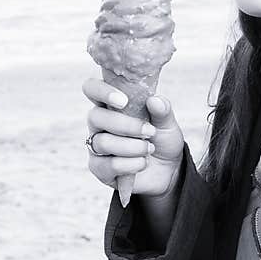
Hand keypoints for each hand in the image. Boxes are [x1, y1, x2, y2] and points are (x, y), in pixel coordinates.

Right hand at [82, 77, 184, 198]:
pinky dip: (130, 164)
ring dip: (131, 147)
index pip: (92, 89)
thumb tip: (154, 100)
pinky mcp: (99, 168)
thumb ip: (162, 111)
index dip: (101, 91)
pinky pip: (107, 165)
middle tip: (150, 131)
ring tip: (149, 149)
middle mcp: (99, 124)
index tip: (123, 100)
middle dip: (125, 125)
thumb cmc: (161, 140)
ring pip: (102, 142)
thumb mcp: (167, 124)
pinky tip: (142, 163)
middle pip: (95, 117)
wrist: (168, 170)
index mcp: (111, 105)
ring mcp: (96, 146)